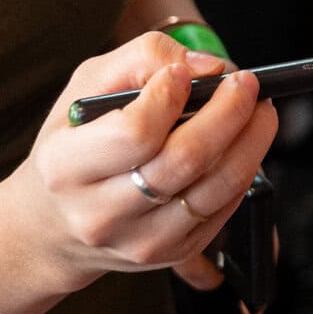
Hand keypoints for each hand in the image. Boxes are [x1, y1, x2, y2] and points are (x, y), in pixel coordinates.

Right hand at [17, 33, 277, 292]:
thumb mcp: (85, 87)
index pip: (133, 133)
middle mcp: (99, 213)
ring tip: (259, 110)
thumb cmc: (74, 142)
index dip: (168, 97)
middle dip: (228, 113)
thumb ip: (142, 59)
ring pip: (213, 189)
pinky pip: (222, 211)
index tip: (184, 73)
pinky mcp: (170, 254)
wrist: (53, 224)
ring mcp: (137, 241)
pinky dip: (243, 172)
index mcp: (66, 167)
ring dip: (250, 142)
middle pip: (184, 160)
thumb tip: (207, 67)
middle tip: (247, 84)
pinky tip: (243, 146)